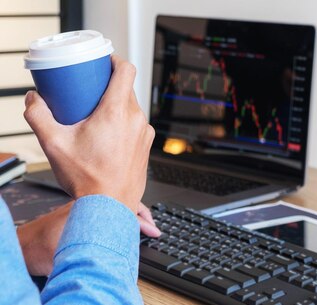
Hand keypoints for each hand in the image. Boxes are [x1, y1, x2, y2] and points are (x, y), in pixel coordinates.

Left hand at [17, 201, 160, 275]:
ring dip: (131, 211)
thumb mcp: (74, 251)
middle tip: (154, 226)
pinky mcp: (81, 212)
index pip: (124, 209)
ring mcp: (86, 206)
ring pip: (115, 203)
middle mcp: (90, 203)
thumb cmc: (42, 249)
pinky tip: (122, 222)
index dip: (142, 220)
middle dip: (141, 212)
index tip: (153, 231)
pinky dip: (119, 213)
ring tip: (144, 222)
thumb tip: (119, 254)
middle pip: (123, 201)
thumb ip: (98, 249)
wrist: (23, 247)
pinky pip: (107, 208)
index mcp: (91, 207)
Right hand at [24, 56, 154, 211]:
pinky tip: (107, 135)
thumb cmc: (87, 178)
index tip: (104, 60)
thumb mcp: (53, 144)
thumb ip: (38, 117)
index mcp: (117, 111)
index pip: (126, 70)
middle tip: (89, 89)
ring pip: (132, 108)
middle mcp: (136, 119)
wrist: (108, 207)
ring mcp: (144, 133)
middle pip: (126, 89)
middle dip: (108, 85)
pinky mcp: (146, 146)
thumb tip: (32, 99)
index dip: (116, 59)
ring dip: (115, 106)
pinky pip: (136, 125)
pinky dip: (123, 123)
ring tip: (95, 115)